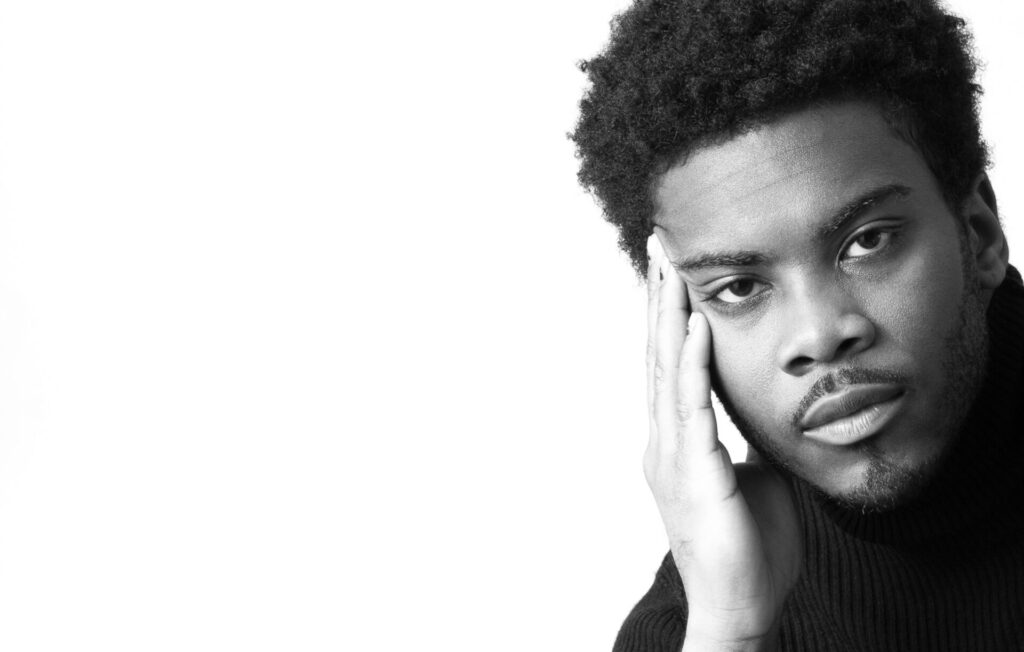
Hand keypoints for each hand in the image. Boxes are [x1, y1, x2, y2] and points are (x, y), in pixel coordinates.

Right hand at [644, 234, 800, 650]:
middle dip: (659, 297)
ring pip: (666, 369)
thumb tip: (763, 412)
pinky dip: (692, 360)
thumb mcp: (753, 479)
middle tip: (659, 244)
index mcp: (677, 443)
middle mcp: (664, 441)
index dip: (668, 315)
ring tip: (670, 264)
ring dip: (668, 313)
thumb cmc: (749, 551)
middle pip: (658, 354)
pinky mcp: (693, 472)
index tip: (672, 270)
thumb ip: (749, 441)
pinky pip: (691, 405)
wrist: (740, 607)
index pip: (669, 366)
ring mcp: (671, 455)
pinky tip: (694, 322)